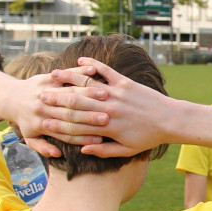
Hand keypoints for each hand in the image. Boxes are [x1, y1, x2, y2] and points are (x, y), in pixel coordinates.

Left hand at [11, 69, 107, 152]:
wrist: (10, 98)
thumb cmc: (25, 120)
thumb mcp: (30, 138)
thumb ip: (43, 148)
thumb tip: (57, 154)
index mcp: (41, 125)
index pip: (67, 133)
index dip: (84, 136)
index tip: (100, 139)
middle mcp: (43, 108)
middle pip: (71, 113)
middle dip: (89, 115)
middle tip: (108, 117)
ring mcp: (44, 92)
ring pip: (70, 92)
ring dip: (88, 92)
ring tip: (105, 95)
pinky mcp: (45, 79)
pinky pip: (64, 75)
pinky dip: (78, 71)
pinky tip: (94, 71)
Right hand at [40, 58, 172, 156]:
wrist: (171, 121)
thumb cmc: (148, 138)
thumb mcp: (126, 150)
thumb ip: (103, 150)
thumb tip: (82, 148)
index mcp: (108, 127)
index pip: (78, 123)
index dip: (59, 121)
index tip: (43, 119)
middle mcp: (109, 108)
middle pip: (78, 102)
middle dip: (57, 99)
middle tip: (40, 95)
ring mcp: (117, 94)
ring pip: (89, 85)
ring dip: (69, 79)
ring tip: (53, 76)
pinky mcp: (126, 83)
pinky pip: (106, 71)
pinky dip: (93, 65)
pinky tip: (80, 60)